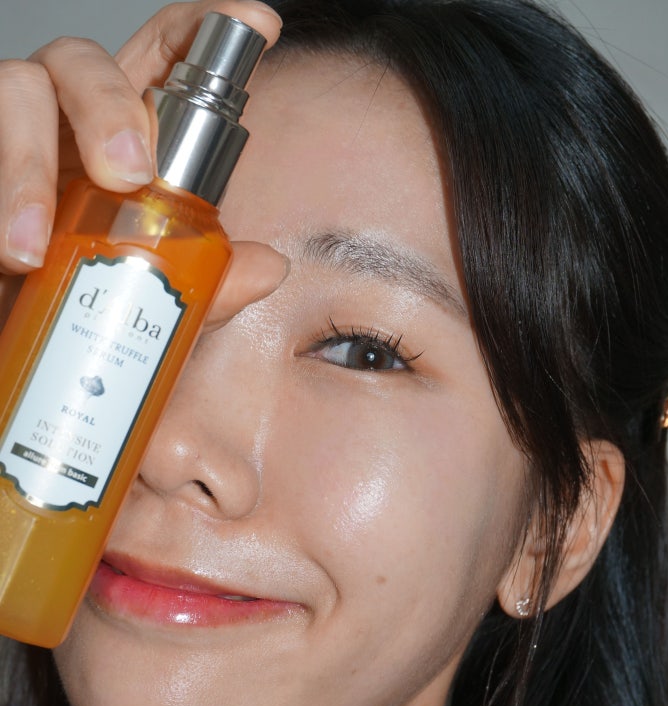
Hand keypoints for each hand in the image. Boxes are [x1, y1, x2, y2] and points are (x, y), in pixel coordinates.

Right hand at [0, 0, 286, 326]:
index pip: (162, 63)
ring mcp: (16, 139)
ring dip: (28, 164)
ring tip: (35, 247)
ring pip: (16, 88)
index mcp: (125, 139)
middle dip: (109, 103)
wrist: (18, 340)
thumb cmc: (85, 303)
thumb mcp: (155, 295)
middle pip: (82, 60)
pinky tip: (13, 255)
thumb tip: (270, 268)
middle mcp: (69, 125)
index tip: (257, 23)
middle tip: (129, 174)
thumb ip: (212, 283)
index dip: (202, 32)